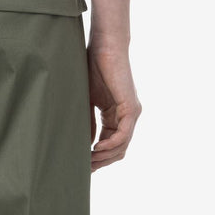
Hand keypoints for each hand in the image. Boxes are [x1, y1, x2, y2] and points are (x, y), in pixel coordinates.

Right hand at [87, 42, 141, 172]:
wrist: (104, 46)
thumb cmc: (93, 66)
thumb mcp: (87, 100)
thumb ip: (89, 121)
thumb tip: (87, 144)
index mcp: (117, 115)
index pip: (111, 144)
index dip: (98, 156)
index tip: (82, 164)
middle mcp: (128, 117)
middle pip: (118, 150)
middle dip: (101, 161)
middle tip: (84, 169)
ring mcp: (131, 114)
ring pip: (121, 146)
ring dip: (104, 157)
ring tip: (88, 161)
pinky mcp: (131, 109)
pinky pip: (122, 135)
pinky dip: (110, 145)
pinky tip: (95, 149)